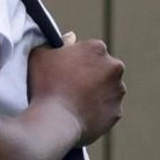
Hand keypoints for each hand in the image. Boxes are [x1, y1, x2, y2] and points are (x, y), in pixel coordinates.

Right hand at [28, 31, 125, 146]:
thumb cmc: (45, 84)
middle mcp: (114, 66)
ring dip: (97, 92)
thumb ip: (58, 42)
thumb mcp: (41, 55)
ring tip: (74, 103)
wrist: (54, 121)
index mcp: (97, 48)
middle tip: (71, 86)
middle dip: (92, 75)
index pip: (90, 51)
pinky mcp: (116, 112)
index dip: (77, 60)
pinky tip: (80, 115)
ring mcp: (117, 90)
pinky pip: (107, 109)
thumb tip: (71, 38)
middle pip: (103, 68)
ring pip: (108, 89)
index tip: (66, 70)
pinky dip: (97, 111)